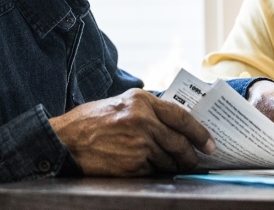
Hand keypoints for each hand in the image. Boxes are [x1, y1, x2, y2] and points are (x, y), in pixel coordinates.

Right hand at [50, 89, 214, 175]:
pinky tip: (140, 167)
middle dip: (190, 155)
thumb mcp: (120, 104)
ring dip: (169, 165)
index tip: (210, 143)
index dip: (199, 132)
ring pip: (168, 160)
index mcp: (141, 101)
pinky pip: (152, 172)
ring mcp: (138, 143)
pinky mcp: (132, 164)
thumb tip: (174, 126)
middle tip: (193, 161)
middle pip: (179, 142)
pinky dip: (151, 172)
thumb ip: (146, 111)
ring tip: (162, 164)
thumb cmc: (89, 123)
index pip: (181, 116)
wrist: (64, 141)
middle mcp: (143, 120)